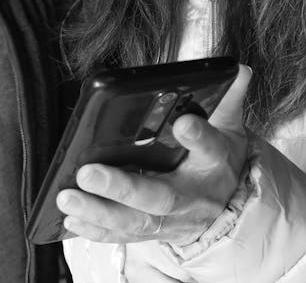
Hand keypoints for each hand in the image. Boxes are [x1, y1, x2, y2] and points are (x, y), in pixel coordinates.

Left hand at [56, 64, 251, 244]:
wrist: (225, 207)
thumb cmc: (217, 159)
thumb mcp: (230, 128)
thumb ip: (228, 100)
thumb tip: (238, 69)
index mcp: (213, 164)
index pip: (211, 148)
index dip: (198, 136)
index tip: (183, 122)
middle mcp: (192, 196)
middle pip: (159, 196)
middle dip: (122, 187)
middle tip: (87, 172)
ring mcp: (170, 220)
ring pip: (135, 221)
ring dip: (99, 211)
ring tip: (66, 197)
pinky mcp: (151, 232)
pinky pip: (122, 236)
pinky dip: (95, 230)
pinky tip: (71, 219)